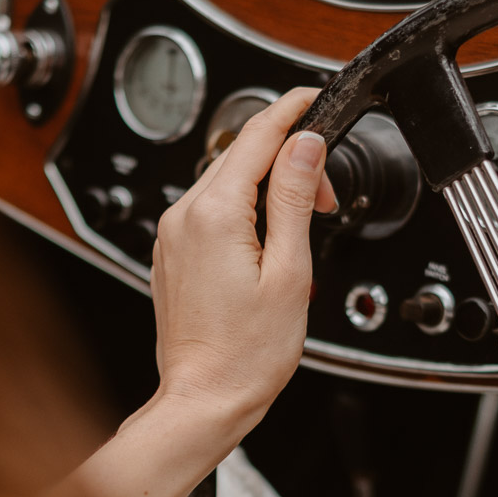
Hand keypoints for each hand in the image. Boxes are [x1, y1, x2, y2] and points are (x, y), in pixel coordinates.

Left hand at [149, 87, 334, 432]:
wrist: (205, 398)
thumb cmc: (246, 352)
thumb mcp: (291, 271)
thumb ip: (295, 199)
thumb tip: (304, 145)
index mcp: (214, 214)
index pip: (257, 135)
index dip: (292, 110)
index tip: (315, 98)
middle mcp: (183, 217)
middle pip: (241, 154)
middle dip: (288, 157)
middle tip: (325, 195)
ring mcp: (172, 235)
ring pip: (226, 180)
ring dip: (268, 185)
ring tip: (301, 226)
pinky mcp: (172, 253)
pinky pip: (210, 209)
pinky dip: (244, 208)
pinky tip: (268, 240)